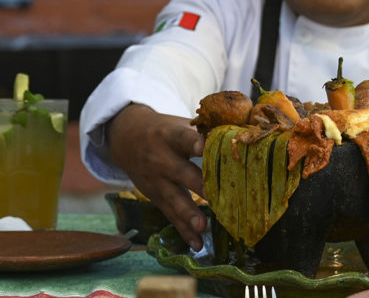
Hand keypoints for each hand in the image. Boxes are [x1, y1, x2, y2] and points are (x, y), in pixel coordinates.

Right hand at [108, 103, 206, 249]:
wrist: (127, 138)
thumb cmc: (164, 130)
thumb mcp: (178, 124)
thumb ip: (204, 131)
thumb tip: (242, 134)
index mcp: (170, 136)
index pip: (182, 138)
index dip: (193, 143)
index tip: (204, 146)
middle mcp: (161, 159)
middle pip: (180, 172)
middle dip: (198, 184)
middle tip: (214, 196)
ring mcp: (157, 181)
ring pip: (174, 199)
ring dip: (189, 214)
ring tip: (203, 226)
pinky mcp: (156, 198)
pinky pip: (170, 216)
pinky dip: (183, 231)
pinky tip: (196, 244)